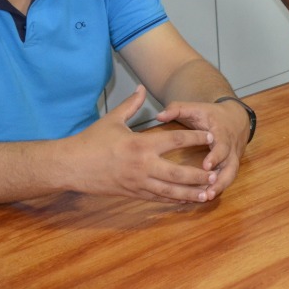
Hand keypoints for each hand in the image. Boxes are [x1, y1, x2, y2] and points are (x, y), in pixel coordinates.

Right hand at [67, 86, 217, 202]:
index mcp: (141, 145)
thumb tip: (142, 88)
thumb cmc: (91, 141)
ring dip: (191, 192)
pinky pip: (158, 199)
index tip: (211, 137)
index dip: (196, 138)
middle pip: (179, 172)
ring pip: (171, 191)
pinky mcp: (133, 194)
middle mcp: (143, 166)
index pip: (176, 140)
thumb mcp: (112, 119)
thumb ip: (131, 104)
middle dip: (200, 174)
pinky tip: (187, 200)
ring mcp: (138, 183)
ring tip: (209, 192)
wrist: (71, 166)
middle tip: (217, 172)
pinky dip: (174, 200)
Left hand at [156, 97, 250, 199]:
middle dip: (221, 180)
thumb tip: (158, 116)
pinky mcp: (229, 167)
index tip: (206, 166)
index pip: (222, 146)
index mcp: (223, 133)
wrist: (235, 118)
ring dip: (219, 188)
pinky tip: (202, 198)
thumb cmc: (211, 114)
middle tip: (208, 192)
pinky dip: (216, 189)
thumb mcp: (195, 108)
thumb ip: (177, 109)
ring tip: (205, 198)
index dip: (216, 156)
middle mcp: (231, 149)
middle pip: (231, 167)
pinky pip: (225, 180)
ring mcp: (232, 159)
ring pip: (230, 177)